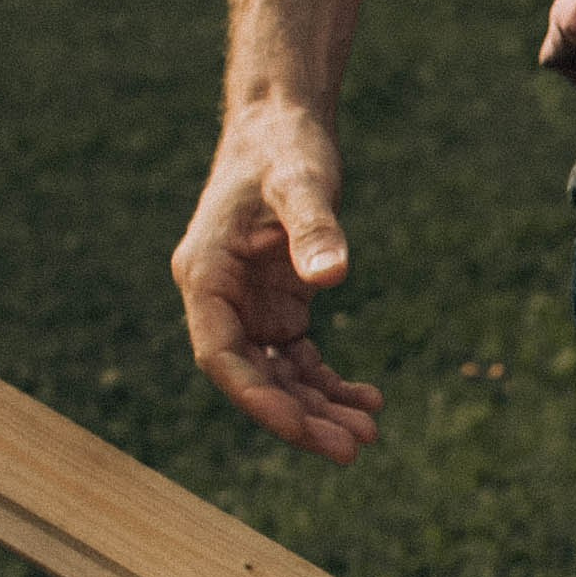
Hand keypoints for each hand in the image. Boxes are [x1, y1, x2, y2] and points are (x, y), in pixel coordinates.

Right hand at [170, 100, 382, 462]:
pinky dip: (331, 384)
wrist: (285, 128)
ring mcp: (249, 309)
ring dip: (319, 410)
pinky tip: (369, 399)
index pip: (220, 357)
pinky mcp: (278, 308)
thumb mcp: (301, 182)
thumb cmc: (285, 148)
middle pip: (253, 379)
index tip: (302, 428)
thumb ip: (314, 227)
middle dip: (299, 418)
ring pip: (279, 378)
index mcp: (206, 275)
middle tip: (353, 448)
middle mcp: (220, 301)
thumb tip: (333, 275)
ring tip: (369, 432)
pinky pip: (301, 362)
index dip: (258, 398)